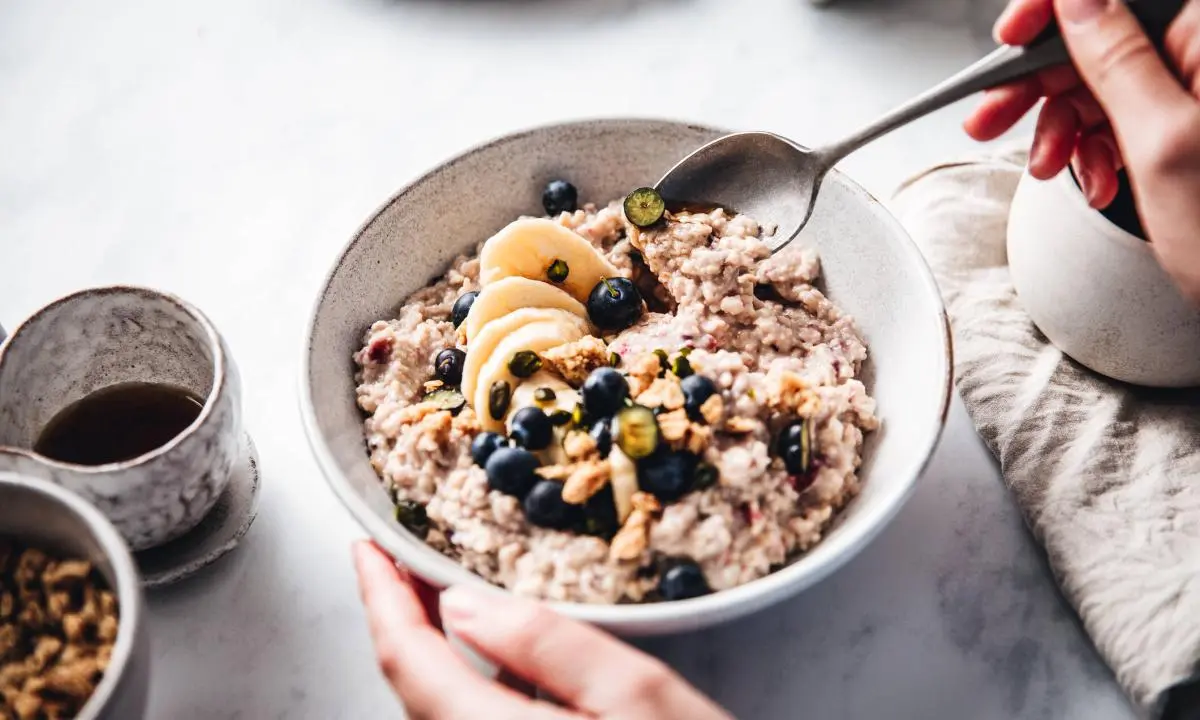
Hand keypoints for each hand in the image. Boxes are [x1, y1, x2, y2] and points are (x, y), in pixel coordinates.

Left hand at [352, 541, 732, 719]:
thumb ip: (544, 644)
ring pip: (437, 706)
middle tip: (397, 556)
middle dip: (400, 615)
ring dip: (429, 646)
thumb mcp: (634, 692)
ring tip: (434, 590)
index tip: (368, 547)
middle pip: (413, 685)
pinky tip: (491, 655)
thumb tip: (462, 604)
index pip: (407, 659)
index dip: (380, 596)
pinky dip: (465, 679)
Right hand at [965, 0, 1199, 301]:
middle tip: (991, 116)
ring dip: (1061, 128)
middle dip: (1040, 83)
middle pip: (1099, 40)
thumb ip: (1117, 60)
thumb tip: (1076, 1)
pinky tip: (1094, 180)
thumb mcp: (1163, 143)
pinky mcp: (1186, 130)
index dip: (1051, 10)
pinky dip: (1093, 151)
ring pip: (1101, 86)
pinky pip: (1121, 121)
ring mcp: (1194, 95)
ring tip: (1046, 166)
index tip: (1010, 40)